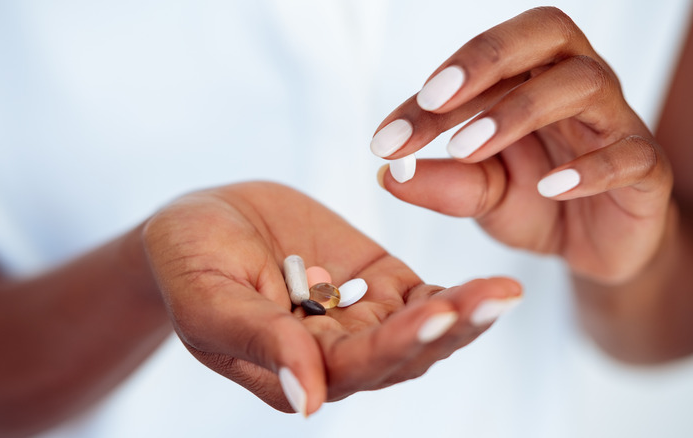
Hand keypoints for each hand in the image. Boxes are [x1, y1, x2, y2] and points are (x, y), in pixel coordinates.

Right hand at [142, 181, 520, 414]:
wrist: (202, 222)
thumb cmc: (189, 264)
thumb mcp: (210, 301)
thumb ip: (260, 343)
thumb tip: (309, 402)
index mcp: (297, 370)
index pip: (355, 366)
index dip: (394, 344)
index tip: (433, 314)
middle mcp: (338, 352)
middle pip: (405, 350)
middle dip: (449, 327)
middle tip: (494, 300)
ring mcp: (362, 315)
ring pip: (423, 323)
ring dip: (464, 311)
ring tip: (504, 292)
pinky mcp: (377, 280)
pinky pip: (423, 290)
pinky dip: (455, 289)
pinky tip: (489, 284)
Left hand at [371, 7, 672, 283]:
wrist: (591, 246)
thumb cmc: (535, 202)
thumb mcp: (482, 195)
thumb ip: (443, 184)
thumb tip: (386, 175)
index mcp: (531, 77)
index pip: (482, 63)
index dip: (431, 95)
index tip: (386, 136)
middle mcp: (574, 84)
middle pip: (546, 33)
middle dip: (485, 58)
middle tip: (433, 98)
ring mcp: (614, 121)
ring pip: (583, 83)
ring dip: (520, 110)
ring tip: (468, 148)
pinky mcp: (646, 166)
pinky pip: (629, 153)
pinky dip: (589, 168)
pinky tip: (551, 186)